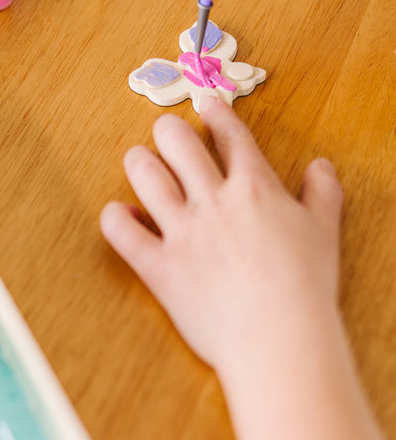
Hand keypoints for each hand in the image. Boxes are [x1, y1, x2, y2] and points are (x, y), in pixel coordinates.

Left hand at [100, 97, 342, 376]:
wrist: (279, 338)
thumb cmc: (306, 287)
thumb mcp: (324, 233)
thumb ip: (322, 193)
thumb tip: (321, 166)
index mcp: (254, 188)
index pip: (229, 135)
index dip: (214, 112)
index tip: (203, 100)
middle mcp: (212, 201)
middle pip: (177, 142)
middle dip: (167, 130)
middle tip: (166, 135)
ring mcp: (181, 232)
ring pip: (144, 174)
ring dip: (138, 162)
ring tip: (140, 163)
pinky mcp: (158, 266)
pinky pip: (121, 231)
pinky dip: (115, 218)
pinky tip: (121, 214)